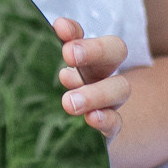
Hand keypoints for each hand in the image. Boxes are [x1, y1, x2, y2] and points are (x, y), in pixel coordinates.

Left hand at [54, 17, 129, 139]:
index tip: (59, 28)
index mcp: (89, 57)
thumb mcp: (50, 75)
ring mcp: (110, 102)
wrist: (74, 139)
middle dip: (94, 49)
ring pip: (120, 88)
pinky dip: (105, 120)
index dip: (76, 30)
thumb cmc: (56, 99)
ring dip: (96, 91)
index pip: (84, 30)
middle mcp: (104, 74)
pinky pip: (116, 123)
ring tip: (69, 102)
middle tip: (67, 54)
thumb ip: (48, 55)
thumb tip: (48, 32)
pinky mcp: (109, 129)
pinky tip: (91, 119)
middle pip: (115, 51)